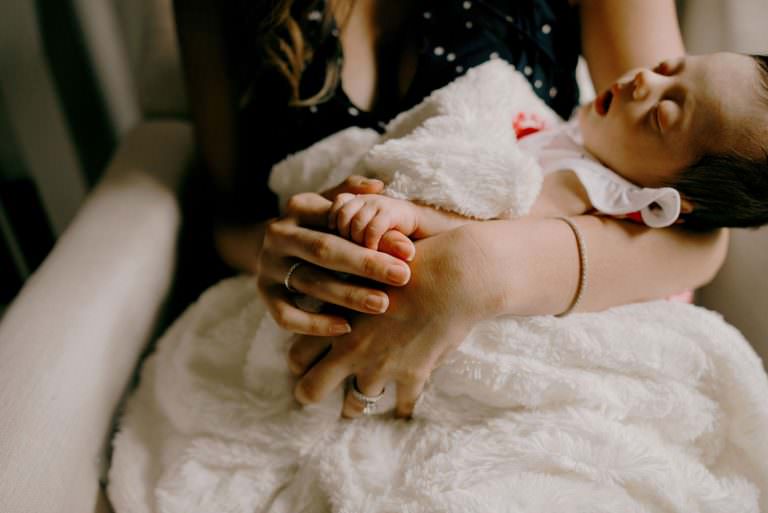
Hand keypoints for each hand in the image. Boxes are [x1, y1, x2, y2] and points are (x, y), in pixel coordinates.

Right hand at [256, 178, 416, 335]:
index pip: (339, 219)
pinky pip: (286, 315)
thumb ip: (355, 195)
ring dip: (348, 295)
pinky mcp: (264, 294)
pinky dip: (314, 324)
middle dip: (366, 264)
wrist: (273, 246)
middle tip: (402, 277)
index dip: (374, 235)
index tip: (408, 251)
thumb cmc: (320, 225)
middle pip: (324, 250)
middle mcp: (279, 234)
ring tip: (382, 304)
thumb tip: (378, 186)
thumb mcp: (334, 204)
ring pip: (309, 282)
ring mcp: (268, 265)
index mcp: (300, 207)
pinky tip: (345, 327)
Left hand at [287, 228, 488, 417]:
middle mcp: (351, 349)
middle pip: (312, 388)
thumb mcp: (363, 268)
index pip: (297, 354)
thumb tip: (331, 290)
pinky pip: (402, 404)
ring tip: (354, 406)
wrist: (451, 276)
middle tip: (317, 392)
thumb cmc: (407, 262)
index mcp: (334, 321)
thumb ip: (343, 287)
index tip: (304, 365)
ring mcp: (380, 366)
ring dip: (354, 405)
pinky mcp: (411, 375)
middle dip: (311, 393)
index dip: (298, 362)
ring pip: (355, 403)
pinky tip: (401, 409)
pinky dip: (402, 407)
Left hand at [328, 193, 419, 251]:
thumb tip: (327, 237)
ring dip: (358, 240)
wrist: (420, 227)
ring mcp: (378, 203)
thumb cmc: (387, 232)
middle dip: (345, 234)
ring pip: (357, 222)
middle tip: (352, 248)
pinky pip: (373, 228)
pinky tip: (375, 250)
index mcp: (356, 199)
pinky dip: (371, 242)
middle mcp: (366, 198)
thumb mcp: (363, 231)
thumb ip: (347, 230)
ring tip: (365, 251)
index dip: (334, 219)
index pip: (337, 203)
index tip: (336, 235)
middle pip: (344, 214)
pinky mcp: (391, 212)